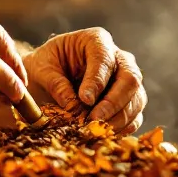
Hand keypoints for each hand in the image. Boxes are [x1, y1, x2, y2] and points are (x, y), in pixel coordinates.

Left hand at [26, 28, 145, 133]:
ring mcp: (127, 81)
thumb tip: (72, 104)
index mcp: (96, 40)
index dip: (97, 80)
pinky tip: (103, 135)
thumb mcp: (41, 69)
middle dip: (114, 102)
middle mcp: (118, 58)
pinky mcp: (129, 102)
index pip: (104, 58)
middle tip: (94, 119)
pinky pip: (135, 116)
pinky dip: (122, 129)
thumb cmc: (45, 67)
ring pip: (136, 99)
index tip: (85, 99)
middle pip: (130, 78)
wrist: (46, 78)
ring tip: (95, 131)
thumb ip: (55, 83)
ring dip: (118, 119)